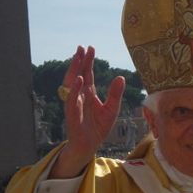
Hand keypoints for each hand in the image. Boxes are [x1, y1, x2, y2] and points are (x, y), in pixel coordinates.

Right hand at [50, 45, 125, 178]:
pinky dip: (75, 89)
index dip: (88, 61)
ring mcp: (74, 103)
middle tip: (82, 47)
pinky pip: (72, 99)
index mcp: (88, 93)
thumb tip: (121, 77)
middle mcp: (79, 96)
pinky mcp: (72, 113)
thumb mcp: (111, 109)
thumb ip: (115, 94)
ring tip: (78, 57)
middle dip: (80, 61)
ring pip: (71, 83)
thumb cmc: (99, 128)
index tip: (90, 48)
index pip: (88, 73)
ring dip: (74, 70)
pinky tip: (79, 79)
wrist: (89, 145)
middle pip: (78, 74)